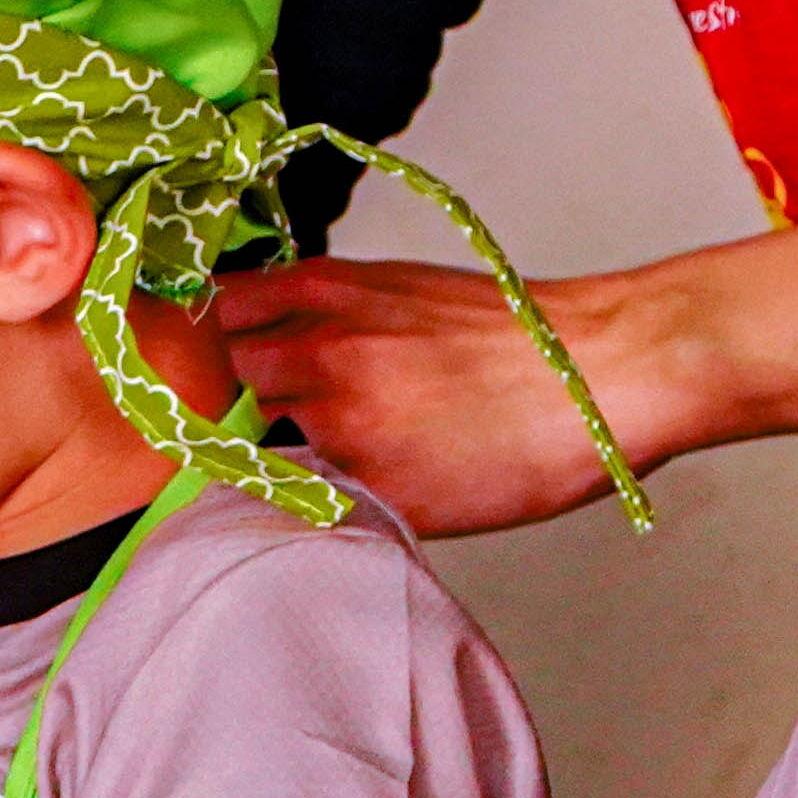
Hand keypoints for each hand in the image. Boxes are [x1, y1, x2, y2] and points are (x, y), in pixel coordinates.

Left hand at [212, 255, 636, 535]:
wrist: (600, 370)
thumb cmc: (512, 333)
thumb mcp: (399, 288)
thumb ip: (322, 312)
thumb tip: (265, 346)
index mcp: (323, 293)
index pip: (204, 320)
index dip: (197, 351)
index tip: (201, 374)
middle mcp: (320, 352)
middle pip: (212, 392)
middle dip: (220, 413)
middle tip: (245, 434)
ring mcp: (343, 424)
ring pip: (248, 456)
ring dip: (261, 466)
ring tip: (299, 474)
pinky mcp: (378, 489)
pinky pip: (306, 508)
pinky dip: (311, 509)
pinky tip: (342, 502)